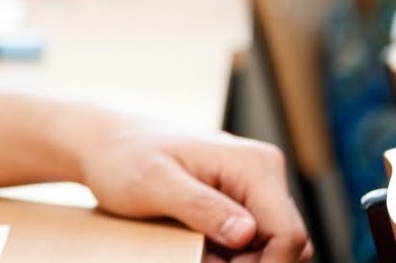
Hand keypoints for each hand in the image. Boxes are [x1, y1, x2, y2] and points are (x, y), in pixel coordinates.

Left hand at [65, 112, 311, 261]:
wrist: (107, 145)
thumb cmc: (125, 159)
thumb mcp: (155, 184)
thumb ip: (201, 207)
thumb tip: (246, 233)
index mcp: (253, 164)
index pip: (288, 234)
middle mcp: (263, 171)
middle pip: (286, 244)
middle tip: (202, 262)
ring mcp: (254, 185)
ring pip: (271, 246)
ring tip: (196, 254)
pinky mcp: (241, 199)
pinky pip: (252, 241)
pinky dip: (230, 256)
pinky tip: (198, 249)